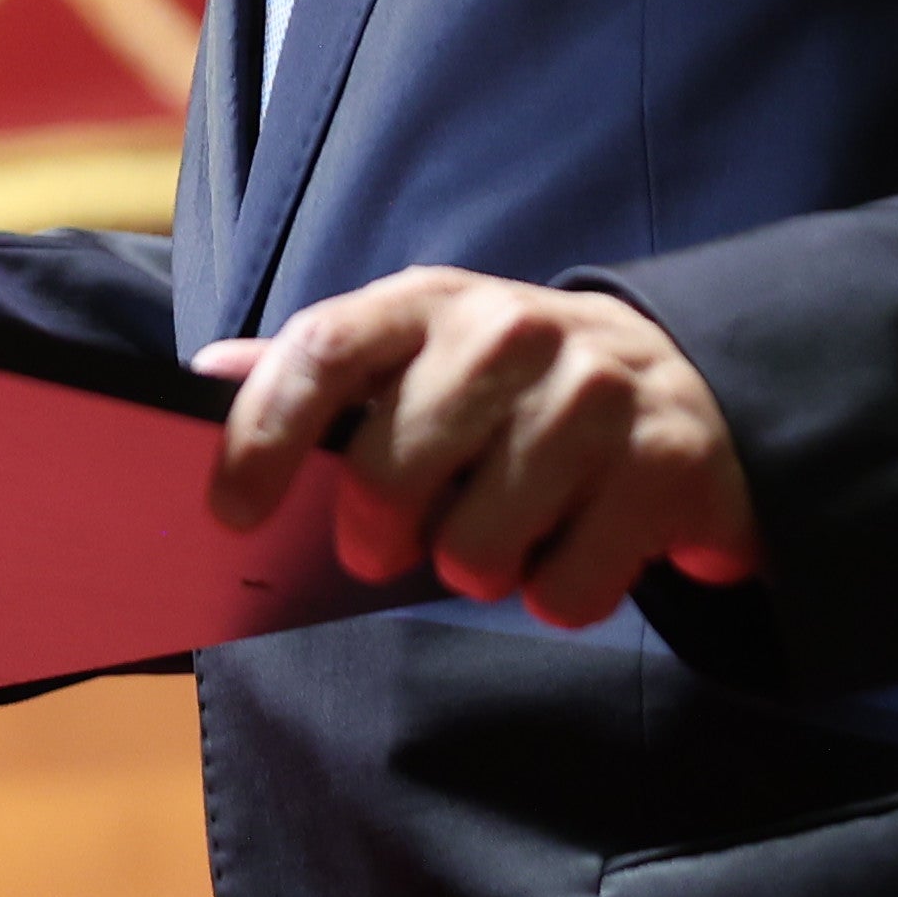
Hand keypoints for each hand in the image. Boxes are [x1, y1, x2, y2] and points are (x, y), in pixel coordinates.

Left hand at [196, 267, 760, 625]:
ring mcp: (595, 394)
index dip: (263, 435)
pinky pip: (564, 592)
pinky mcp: (665, 466)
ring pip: (477, 548)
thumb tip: (208, 371)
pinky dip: (558, 595)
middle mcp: (512, 330)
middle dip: (375, 538)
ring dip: (476, 569)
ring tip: (505, 532)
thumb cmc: (515, 386)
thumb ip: (322, 369)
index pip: (324, 351)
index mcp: (431, 301)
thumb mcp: (418, 353)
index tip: (231, 512)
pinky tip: (578, 545)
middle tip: (389, 548)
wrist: (689, 389)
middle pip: (390, 472)